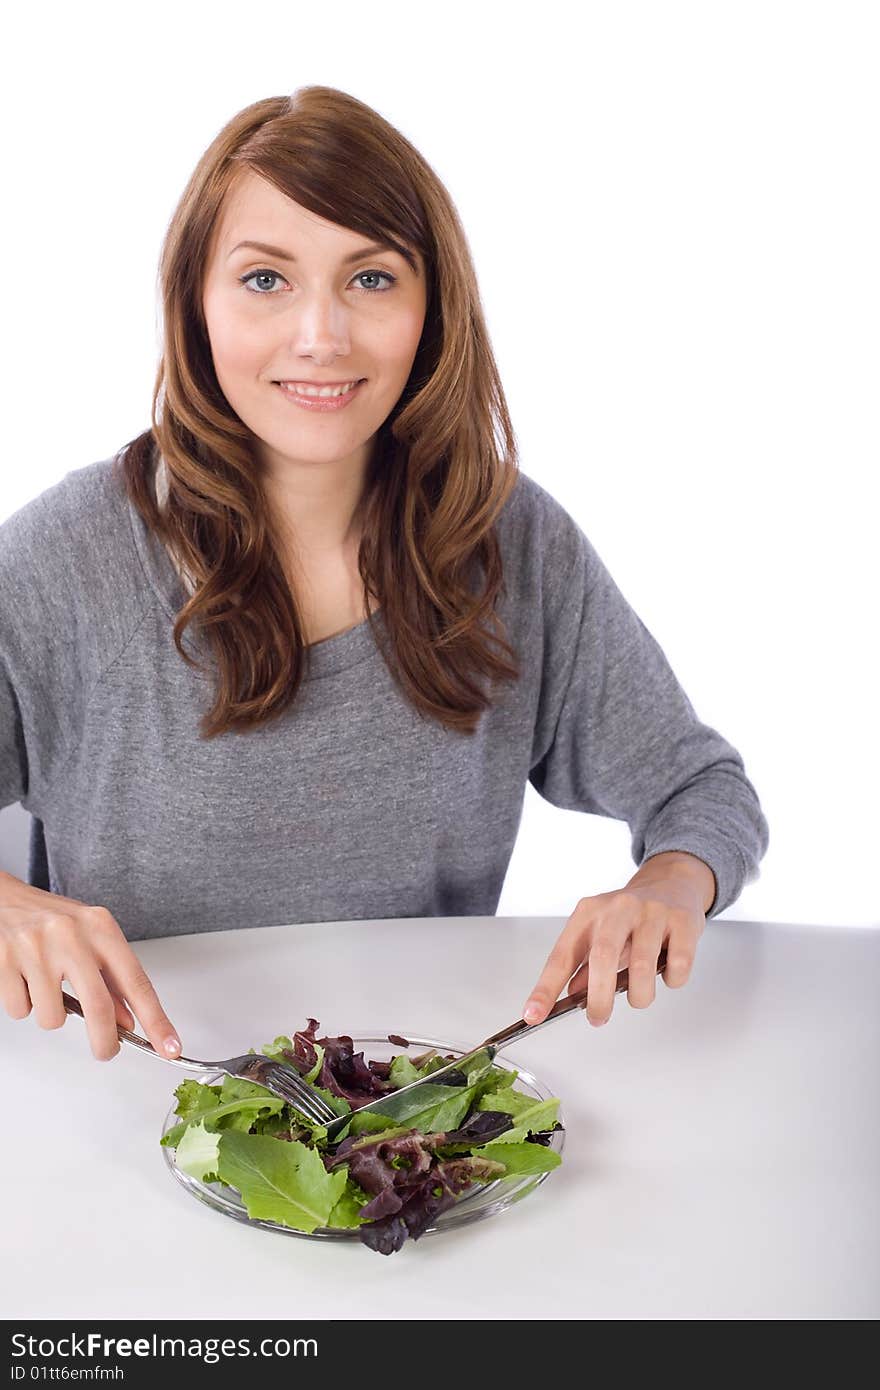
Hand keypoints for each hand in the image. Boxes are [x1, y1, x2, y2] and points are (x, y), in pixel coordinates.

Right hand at [0, 870, 181, 1060]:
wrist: (4, 898)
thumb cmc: (51, 919)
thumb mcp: (90, 938)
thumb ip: (111, 979)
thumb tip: (128, 1021)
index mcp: (100, 927)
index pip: (136, 981)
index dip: (156, 1020)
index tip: (169, 1046)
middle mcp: (71, 935)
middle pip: (99, 1007)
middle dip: (105, 1041)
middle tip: (106, 1051)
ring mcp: (36, 947)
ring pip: (53, 1017)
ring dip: (50, 1015)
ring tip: (44, 987)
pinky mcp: (5, 960)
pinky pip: (20, 1010)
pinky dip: (23, 1005)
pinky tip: (22, 979)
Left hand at [521, 854, 712, 1026]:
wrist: (672, 883)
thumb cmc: (631, 915)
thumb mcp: (600, 933)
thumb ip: (584, 965)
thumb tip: (570, 996)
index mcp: (589, 913)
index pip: (561, 955)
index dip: (546, 988)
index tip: (533, 1015)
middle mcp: (617, 908)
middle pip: (602, 958)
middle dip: (599, 999)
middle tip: (599, 1018)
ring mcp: (651, 912)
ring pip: (642, 966)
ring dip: (640, 995)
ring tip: (640, 996)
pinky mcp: (681, 921)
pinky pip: (677, 965)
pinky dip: (672, 980)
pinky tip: (667, 971)